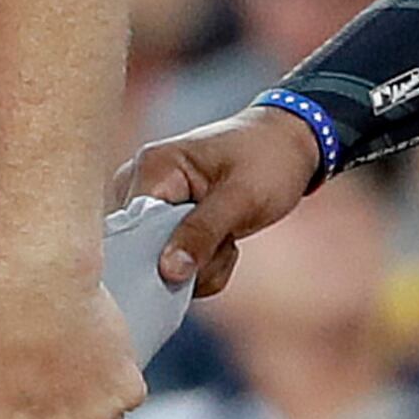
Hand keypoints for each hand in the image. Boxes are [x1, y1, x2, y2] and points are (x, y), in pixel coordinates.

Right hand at [117, 105, 322, 297]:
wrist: (287, 146)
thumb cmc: (268, 159)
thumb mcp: (242, 198)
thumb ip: (202, 233)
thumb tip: (166, 272)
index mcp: (152, 167)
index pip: (131, 231)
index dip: (160, 258)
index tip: (203, 258)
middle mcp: (138, 184)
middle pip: (143, 253)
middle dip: (190, 263)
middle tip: (228, 241)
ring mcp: (149, 204)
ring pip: (160, 265)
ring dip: (202, 266)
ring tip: (230, 236)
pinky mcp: (162, 222)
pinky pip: (172, 264)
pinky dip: (203, 265)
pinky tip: (224, 241)